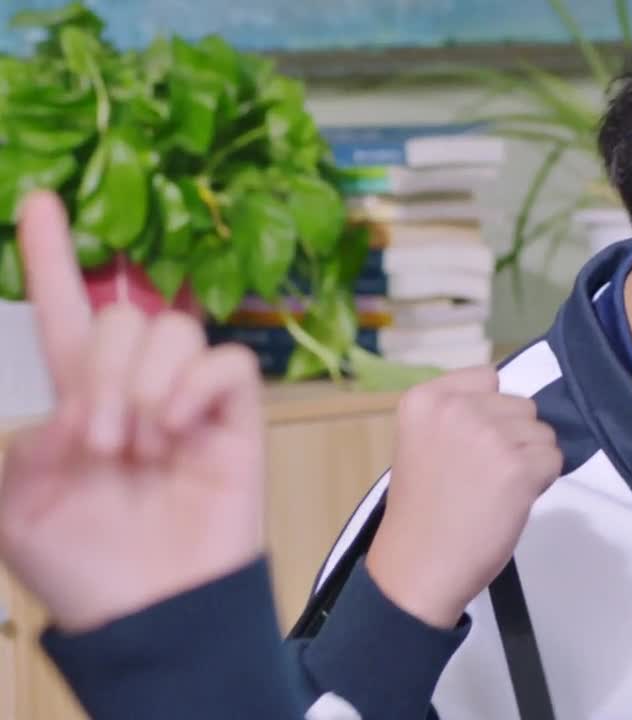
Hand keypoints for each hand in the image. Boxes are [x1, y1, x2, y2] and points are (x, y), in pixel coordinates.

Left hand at [0, 191, 265, 632]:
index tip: (39, 200)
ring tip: (141, 448)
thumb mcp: (14, 511)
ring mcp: (190, 399)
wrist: (154, 612)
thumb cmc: (86, 568)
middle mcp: (135, 387)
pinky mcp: (236, 416)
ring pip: (172, 331)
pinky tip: (177, 431)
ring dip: (142, 387)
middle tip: (100, 445)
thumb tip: (69, 410)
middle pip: (123, 315)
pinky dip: (193, 388)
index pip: (64, 312)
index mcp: (78, 400)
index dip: (50, 257)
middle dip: (101, 375)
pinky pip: (225, 363)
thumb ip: (16, 451)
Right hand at [366, 366, 561, 628]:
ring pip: (543, 432)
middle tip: (484, 476)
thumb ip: (460, 416)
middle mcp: (457, 408)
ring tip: (496, 490)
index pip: (488, 378)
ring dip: (530, 460)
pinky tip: (511, 501)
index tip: (471, 445)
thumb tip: (517, 410)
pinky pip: (554, 460)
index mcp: (425, 399)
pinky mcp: (518, 467)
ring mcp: (489, 435)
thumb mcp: (424, 443)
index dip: (492, 412)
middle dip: (514, 438)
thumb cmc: (423, 511)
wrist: (418, 567)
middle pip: (521, 404)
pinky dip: (541, 482)